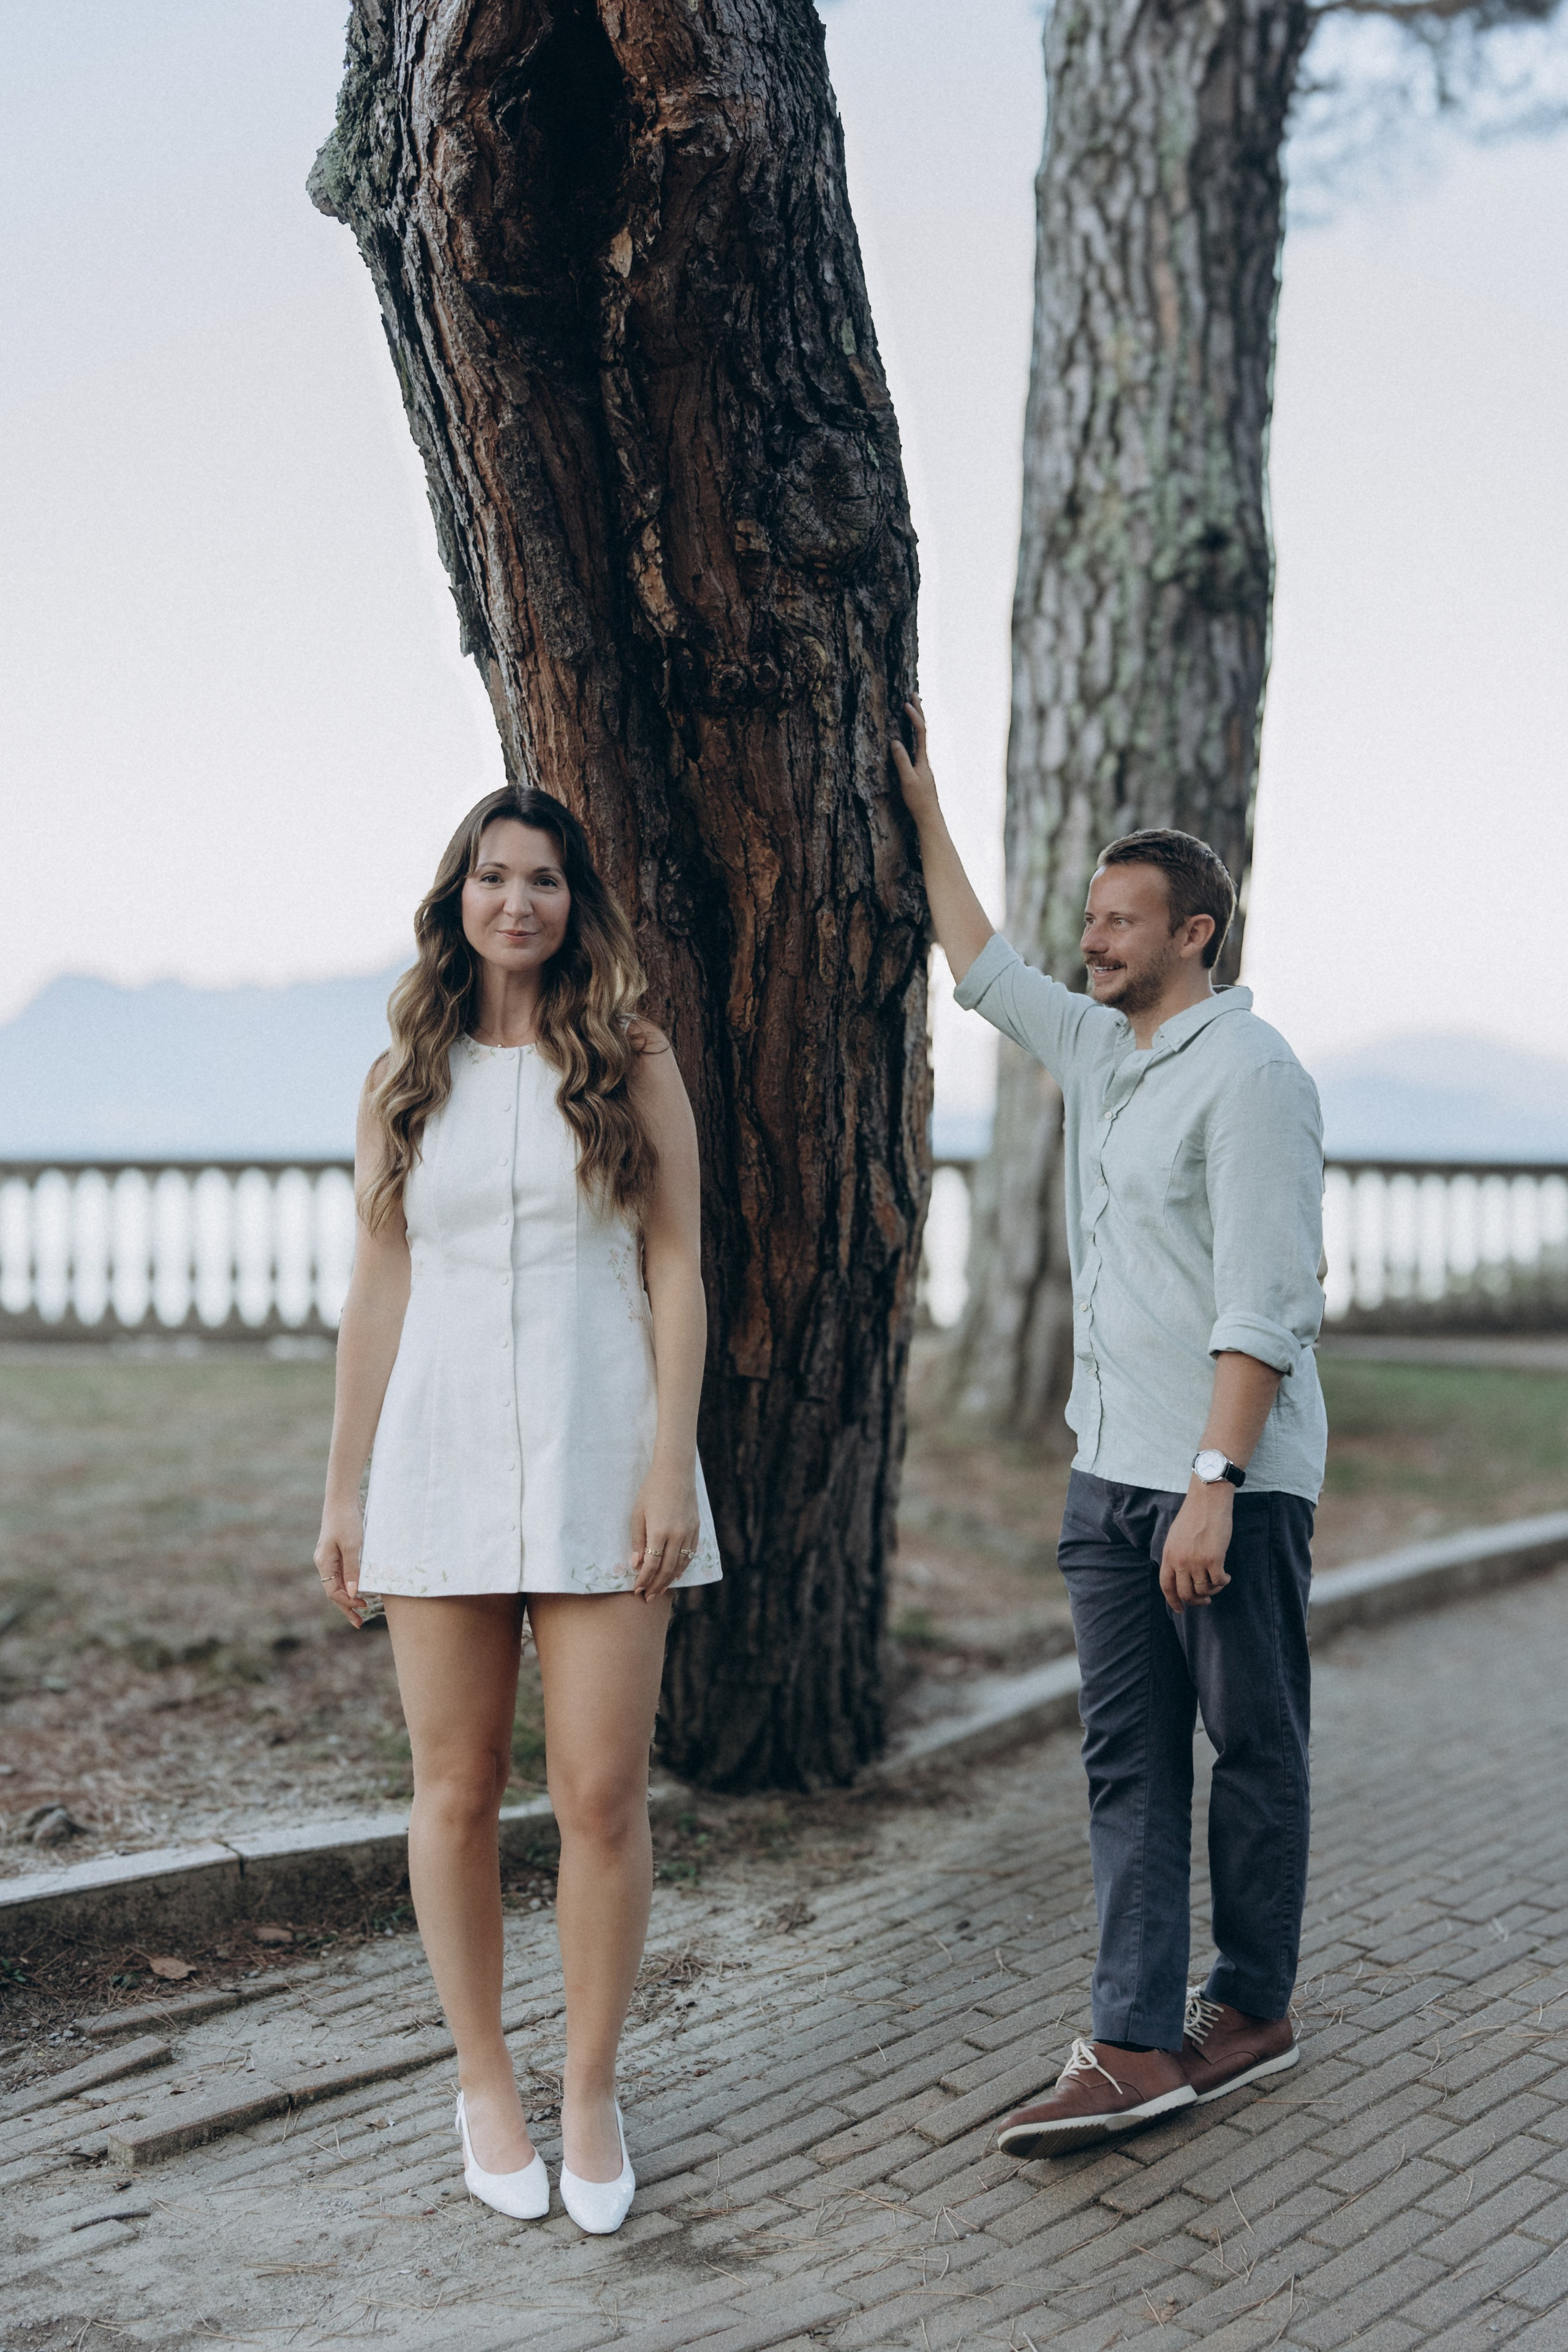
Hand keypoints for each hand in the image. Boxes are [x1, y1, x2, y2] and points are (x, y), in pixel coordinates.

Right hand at [315, 1498, 367, 1627]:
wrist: (342, 1498)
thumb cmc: (347, 1520)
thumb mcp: (352, 1546)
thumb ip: (352, 1570)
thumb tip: (352, 1593)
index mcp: (324, 1563)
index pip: (333, 1592)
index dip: (347, 1604)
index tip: (363, 1609)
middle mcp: (324, 1562)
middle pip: (334, 1591)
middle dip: (347, 1607)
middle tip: (360, 1622)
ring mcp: (330, 1556)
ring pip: (338, 1583)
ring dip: (349, 1597)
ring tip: (363, 1609)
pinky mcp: (337, 1550)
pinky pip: (343, 1572)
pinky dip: (351, 1583)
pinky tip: (361, 1588)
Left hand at [630, 1469, 700, 1601]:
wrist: (675, 1473)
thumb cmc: (651, 1491)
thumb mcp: (637, 1514)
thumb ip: (638, 1540)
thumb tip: (636, 1564)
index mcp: (660, 1531)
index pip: (652, 1564)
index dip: (644, 1579)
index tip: (637, 1589)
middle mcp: (677, 1535)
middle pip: (667, 1569)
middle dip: (656, 1585)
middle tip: (647, 1597)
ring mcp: (689, 1533)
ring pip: (681, 1564)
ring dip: (670, 1580)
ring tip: (660, 1591)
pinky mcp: (696, 1529)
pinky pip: (690, 1554)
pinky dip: (683, 1567)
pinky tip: (676, 1575)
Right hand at [889, 697, 940, 828]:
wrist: (929, 816)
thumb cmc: (918, 800)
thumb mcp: (907, 780)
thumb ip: (901, 760)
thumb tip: (894, 741)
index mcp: (923, 758)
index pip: (920, 732)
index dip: (914, 716)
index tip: (906, 703)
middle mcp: (926, 758)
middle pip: (924, 730)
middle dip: (919, 712)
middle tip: (914, 695)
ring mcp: (924, 764)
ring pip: (922, 737)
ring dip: (918, 721)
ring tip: (914, 708)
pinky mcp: (921, 770)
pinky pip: (918, 745)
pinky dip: (915, 734)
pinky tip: (912, 736)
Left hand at [1159, 1481, 1234, 1612]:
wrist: (1208, 1500)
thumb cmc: (1194, 1516)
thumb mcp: (1175, 1537)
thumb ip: (1176, 1556)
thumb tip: (1182, 1576)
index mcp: (1168, 1555)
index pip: (1166, 1586)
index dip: (1173, 1601)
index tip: (1180, 1609)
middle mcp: (1180, 1561)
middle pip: (1186, 1593)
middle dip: (1196, 1601)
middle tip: (1206, 1601)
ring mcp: (1196, 1561)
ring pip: (1204, 1590)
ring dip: (1213, 1590)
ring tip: (1218, 1582)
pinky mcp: (1214, 1559)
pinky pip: (1218, 1581)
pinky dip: (1224, 1582)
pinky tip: (1227, 1576)